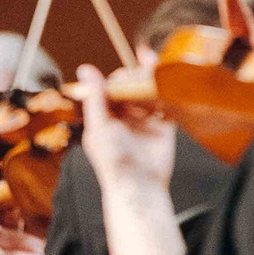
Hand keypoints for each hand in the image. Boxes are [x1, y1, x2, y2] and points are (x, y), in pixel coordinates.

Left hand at [74, 64, 175, 195]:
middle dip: (135, 79)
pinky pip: (167, 103)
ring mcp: (145, 119)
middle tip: (140, 80)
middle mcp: (125, 115)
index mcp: (106, 114)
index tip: (123, 76)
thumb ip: (95, 97)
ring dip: (151, 81)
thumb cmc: (113, 160)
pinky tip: (167, 81)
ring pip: (148, 91)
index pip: (111, 87)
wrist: (140, 186)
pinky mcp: (164, 125)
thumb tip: (86, 68)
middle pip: (131, 86)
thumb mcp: (99, 126)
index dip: (117, 78)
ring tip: (154, 75)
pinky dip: (168, 91)